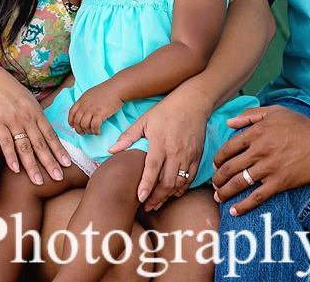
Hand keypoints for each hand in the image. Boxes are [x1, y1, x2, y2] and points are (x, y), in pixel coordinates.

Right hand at [0, 61, 70, 184]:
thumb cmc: (6, 90)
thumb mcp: (25, 99)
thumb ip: (34, 114)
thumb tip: (44, 125)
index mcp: (36, 112)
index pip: (50, 134)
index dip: (59, 150)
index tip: (67, 164)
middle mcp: (27, 117)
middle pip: (41, 144)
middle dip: (50, 162)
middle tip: (59, 178)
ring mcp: (12, 120)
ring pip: (25, 147)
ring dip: (33, 166)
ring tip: (39, 181)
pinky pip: (6, 143)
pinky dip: (11, 157)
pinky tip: (16, 169)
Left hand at [68, 82, 122, 134]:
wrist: (117, 88)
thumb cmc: (107, 90)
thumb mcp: (91, 94)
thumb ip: (85, 102)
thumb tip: (83, 112)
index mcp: (82, 100)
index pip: (71, 113)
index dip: (71, 121)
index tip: (73, 126)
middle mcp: (85, 105)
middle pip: (76, 121)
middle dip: (79, 130)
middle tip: (84, 133)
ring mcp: (92, 109)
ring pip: (84, 125)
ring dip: (88, 131)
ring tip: (93, 132)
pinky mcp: (100, 113)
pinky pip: (94, 126)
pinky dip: (95, 131)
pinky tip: (99, 132)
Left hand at [108, 89, 209, 211]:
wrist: (192, 103)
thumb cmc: (165, 111)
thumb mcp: (144, 120)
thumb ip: (128, 137)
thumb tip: (112, 150)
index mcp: (160, 143)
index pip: (153, 168)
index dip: (146, 185)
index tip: (140, 198)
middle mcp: (175, 152)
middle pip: (167, 181)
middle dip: (156, 197)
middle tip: (146, 207)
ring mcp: (188, 155)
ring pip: (179, 183)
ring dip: (168, 196)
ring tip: (157, 204)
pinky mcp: (197, 156)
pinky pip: (190, 178)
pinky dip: (182, 188)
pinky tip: (173, 194)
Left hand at [211, 106, 309, 216]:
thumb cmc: (301, 124)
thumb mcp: (274, 111)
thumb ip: (249, 115)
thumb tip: (229, 123)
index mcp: (255, 133)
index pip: (228, 149)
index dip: (218, 160)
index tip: (216, 166)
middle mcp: (259, 150)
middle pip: (229, 168)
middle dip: (217, 179)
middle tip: (214, 185)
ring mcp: (269, 167)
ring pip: (239, 183)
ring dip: (225, 192)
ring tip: (219, 197)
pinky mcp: (280, 182)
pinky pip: (257, 197)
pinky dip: (243, 205)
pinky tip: (235, 211)